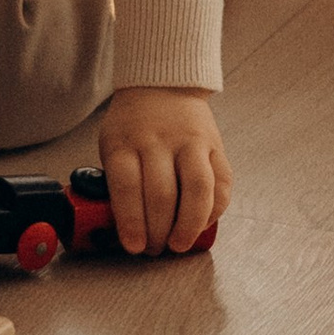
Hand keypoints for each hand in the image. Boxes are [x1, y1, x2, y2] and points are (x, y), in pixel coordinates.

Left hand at [97, 84, 230, 253]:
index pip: (126, 185)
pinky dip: (214, 211)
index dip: (130, 221)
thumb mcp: (111, 145)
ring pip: (198, 189)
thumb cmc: (132, 126)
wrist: (162, 85)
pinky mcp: (215, 146)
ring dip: (189, 225)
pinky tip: (201, 223)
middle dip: (159, 233)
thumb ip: (116, 183)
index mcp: (125, 141)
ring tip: (179, 244)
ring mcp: (190, 141)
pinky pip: (222, 184)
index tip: (134, 246)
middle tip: (155, 249)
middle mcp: (158, 140)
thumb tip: (124, 230)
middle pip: (162, 194)